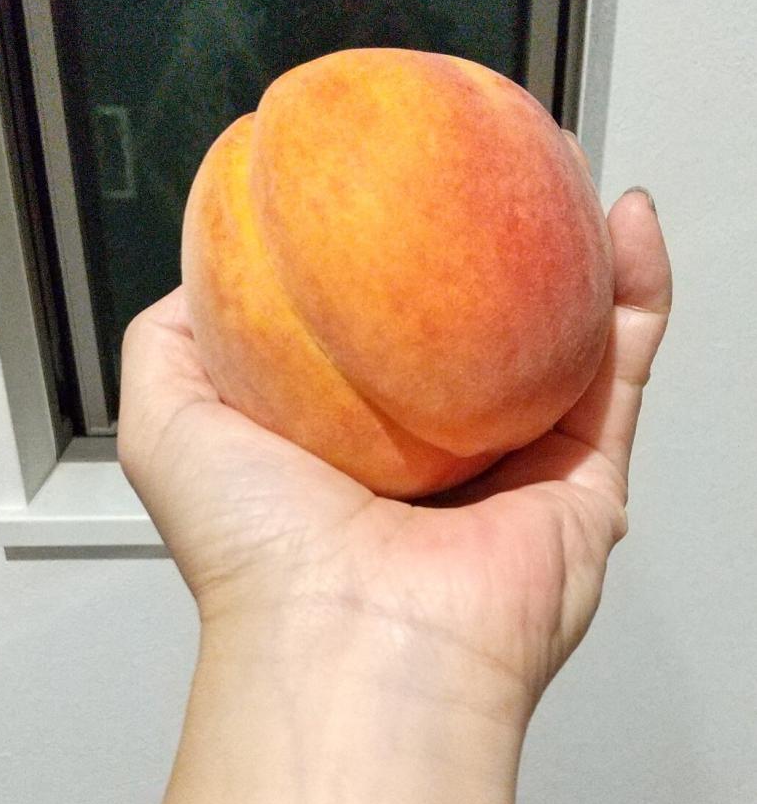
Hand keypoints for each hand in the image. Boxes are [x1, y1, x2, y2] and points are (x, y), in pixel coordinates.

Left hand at [119, 182, 669, 726]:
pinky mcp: (587, 481)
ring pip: (562, 337)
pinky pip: (621, 369)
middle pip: (480, 326)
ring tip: (566, 165)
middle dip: (491, 241)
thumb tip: (204, 279)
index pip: (384, 329)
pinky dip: (636, 292)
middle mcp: (441, 454)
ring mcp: (518, 467)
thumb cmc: (260, 553)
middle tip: (496, 159)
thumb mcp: (168, 422)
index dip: (392, 250)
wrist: (358, 644)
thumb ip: (173, 344)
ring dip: (574, 248)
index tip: (398, 173)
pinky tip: (624, 217)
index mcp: (354, 441)